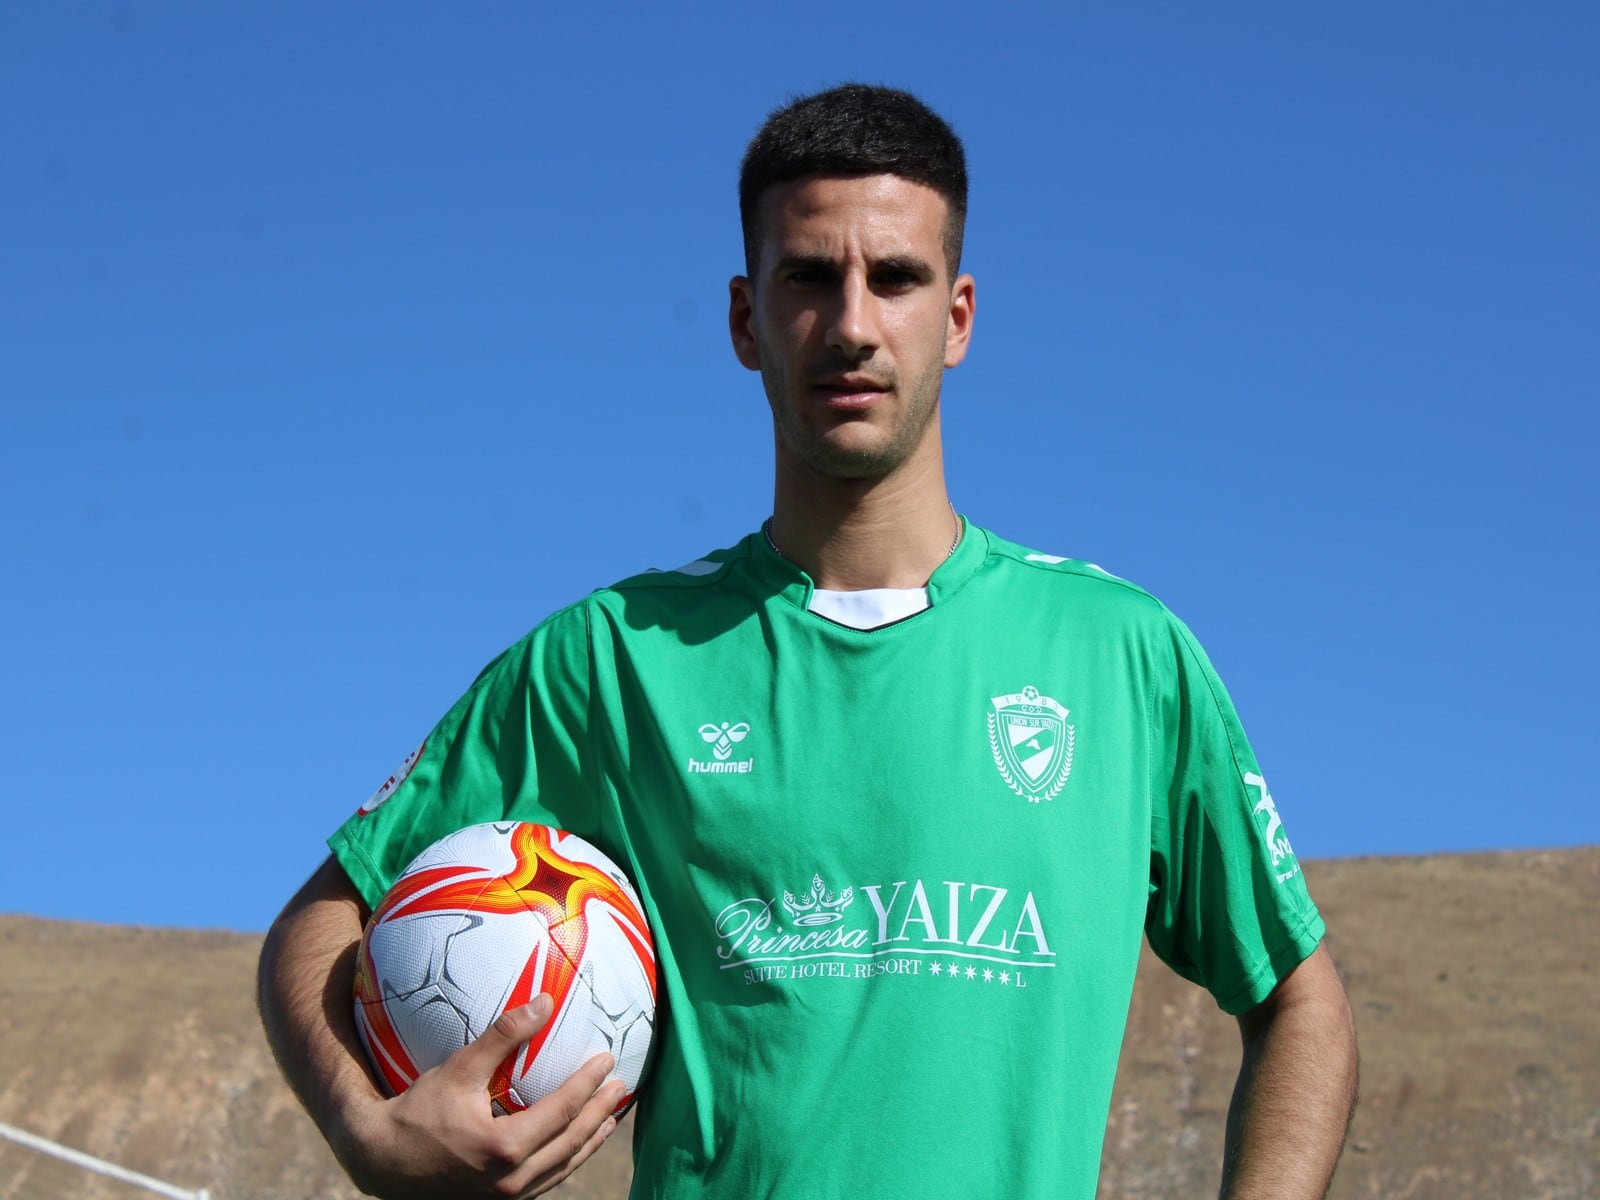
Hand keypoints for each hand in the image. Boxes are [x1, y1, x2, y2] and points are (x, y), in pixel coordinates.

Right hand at [335, 995, 627, 1198]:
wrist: (382, 1161)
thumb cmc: (417, 1111)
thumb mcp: (458, 1069)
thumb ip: (502, 1036)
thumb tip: (544, 1003)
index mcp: (506, 1148)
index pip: (563, 1110)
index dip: (588, 1084)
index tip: (607, 1060)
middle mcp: (512, 1180)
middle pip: (572, 1142)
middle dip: (600, 1112)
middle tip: (621, 1087)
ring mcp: (507, 1196)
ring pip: (562, 1168)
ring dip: (589, 1141)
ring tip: (609, 1118)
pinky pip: (545, 1180)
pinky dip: (566, 1159)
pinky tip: (573, 1144)